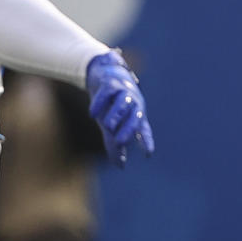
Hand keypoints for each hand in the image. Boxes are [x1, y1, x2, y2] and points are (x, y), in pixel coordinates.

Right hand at [86, 49, 153, 166]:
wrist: (103, 75)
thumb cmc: (111, 105)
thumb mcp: (112, 125)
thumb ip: (115, 145)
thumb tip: (120, 165)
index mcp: (136, 114)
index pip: (144, 129)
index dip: (146, 141)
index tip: (148, 153)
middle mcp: (133, 103)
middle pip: (136, 115)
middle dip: (129, 128)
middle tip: (120, 142)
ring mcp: (123, 91)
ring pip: (124, 102)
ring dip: (117, 115)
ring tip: (108, 126)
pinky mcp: (110, 82)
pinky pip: (107, 92)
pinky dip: (100, 103)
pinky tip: (93, 114)